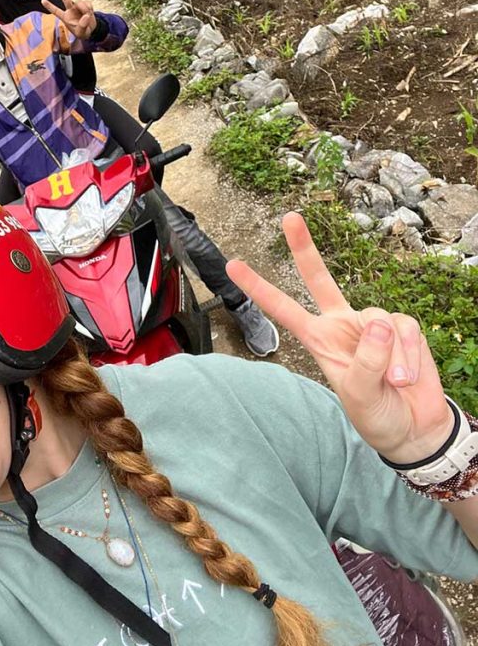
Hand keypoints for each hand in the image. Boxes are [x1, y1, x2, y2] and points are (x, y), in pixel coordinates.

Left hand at [41, 0, 95, 39]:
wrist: (92, 30)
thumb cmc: (83, 32)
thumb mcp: (81, 33)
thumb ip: (82, 26)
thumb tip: (86, 16)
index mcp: (65, 17)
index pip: (56, 11)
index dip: (49, 6)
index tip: (42, 1)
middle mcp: (70, 10)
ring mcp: (77, 7)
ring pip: (80, 3)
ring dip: (85, 9)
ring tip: (87, 16)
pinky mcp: (85, 5)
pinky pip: (87, 3)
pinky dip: (90, 8)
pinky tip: (90, 13)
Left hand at [226, 213, 454, 463]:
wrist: (413, 428)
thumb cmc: (376, 413)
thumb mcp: (360, 395)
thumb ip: (367, 361)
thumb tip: (381, 322)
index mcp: (318, 339)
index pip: (284, 309)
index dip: (259, 288)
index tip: (232, 265)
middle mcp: (341, 324)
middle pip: (319, 278)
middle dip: (304, 248)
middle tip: (289, 217)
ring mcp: (372, 323)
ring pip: (379, 320)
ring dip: (390, 356)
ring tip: (394, 383)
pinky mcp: (403, 326)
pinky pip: (404, 329)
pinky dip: (408, 354)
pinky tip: (408, 376)